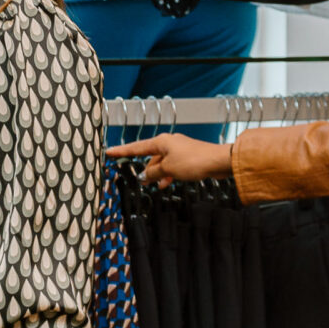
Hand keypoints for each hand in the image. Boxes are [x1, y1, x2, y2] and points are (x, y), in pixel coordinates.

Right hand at [106, 134, 233, 185]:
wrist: (218, 162)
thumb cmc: (194, 161)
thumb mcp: (168, 169)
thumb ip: (153, 173)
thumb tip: (143, 176)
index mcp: (161, 142)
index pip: (136, 147)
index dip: (122, 151)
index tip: (109, 152)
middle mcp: (169, 143)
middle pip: (150, 157)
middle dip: (146, 170)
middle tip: (139, 181)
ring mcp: (179, 150)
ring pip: (162, 163)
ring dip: (158, 174)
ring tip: (155, 185)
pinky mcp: (187, 158)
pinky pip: (172, 166)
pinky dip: (167, 174)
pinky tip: (166, 183)